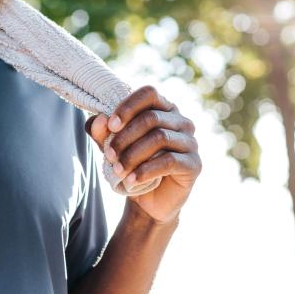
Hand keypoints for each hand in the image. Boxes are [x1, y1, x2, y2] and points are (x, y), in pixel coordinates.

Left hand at [86, 86, 200, 224]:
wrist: (149, 200)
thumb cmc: (132, 164)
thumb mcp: (112, 146)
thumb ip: (102, 132)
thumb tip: (100, 119)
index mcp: (163, 109)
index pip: (149, 93)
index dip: (128, 107)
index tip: (111, 126)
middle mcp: (181, 121)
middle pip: (151, 118)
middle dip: (125, 137)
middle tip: (109, 155)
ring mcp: (190, 142)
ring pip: (159, 138)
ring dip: (133, 155)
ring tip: (118, 170)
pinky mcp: (194, 164)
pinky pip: (169, 161)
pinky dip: (146, 171)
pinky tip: (131, 180)